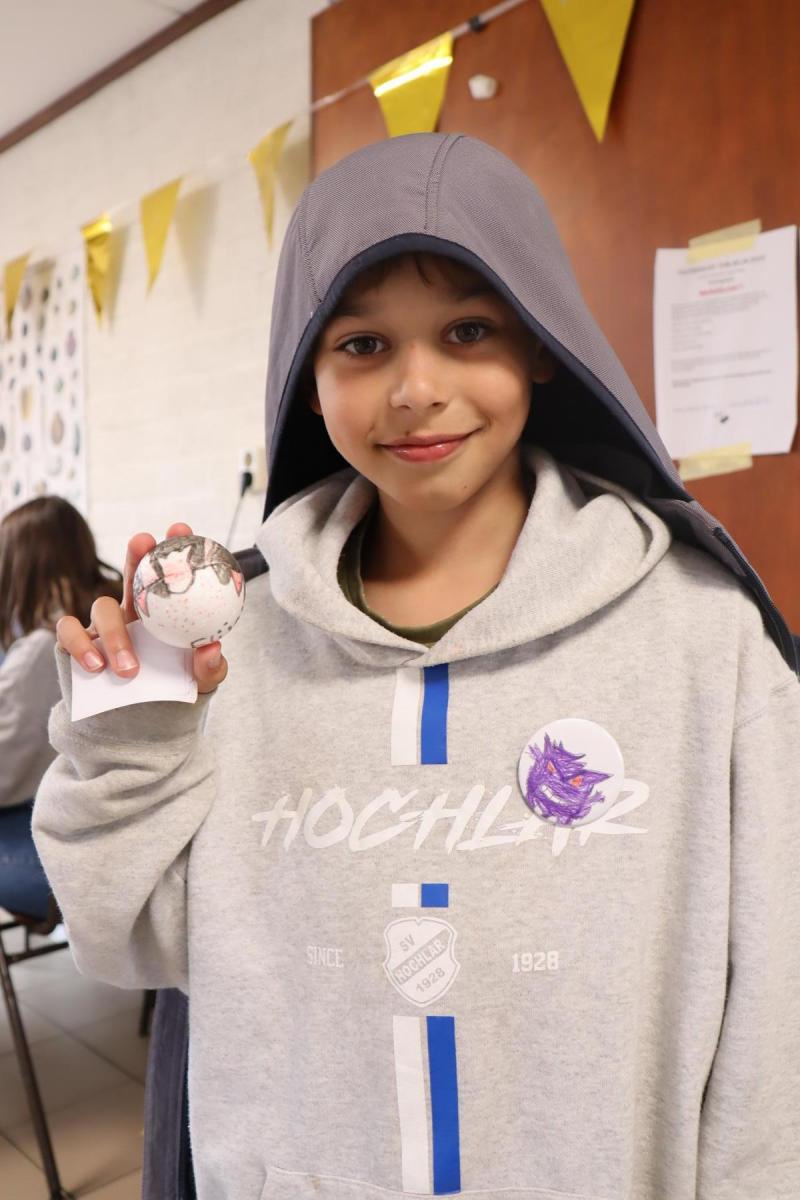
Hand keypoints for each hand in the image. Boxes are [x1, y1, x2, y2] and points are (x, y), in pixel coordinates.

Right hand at [56, 522, 227, 694]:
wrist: (139, 728)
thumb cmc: (172, 692)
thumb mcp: (201, 681)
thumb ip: (210, 667)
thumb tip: (212, 647)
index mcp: (164, 610)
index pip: (168, 574)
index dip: (173, 547)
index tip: (181, 528)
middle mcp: (131, 611)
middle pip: (131, 573)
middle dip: (136, 553)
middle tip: (143, 541)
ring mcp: (102, 627)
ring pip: (101, 607)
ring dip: (116, 635)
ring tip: (130, 668)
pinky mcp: (75, 645)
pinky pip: (68, 632)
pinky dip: (80, 646)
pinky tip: (96, 666)